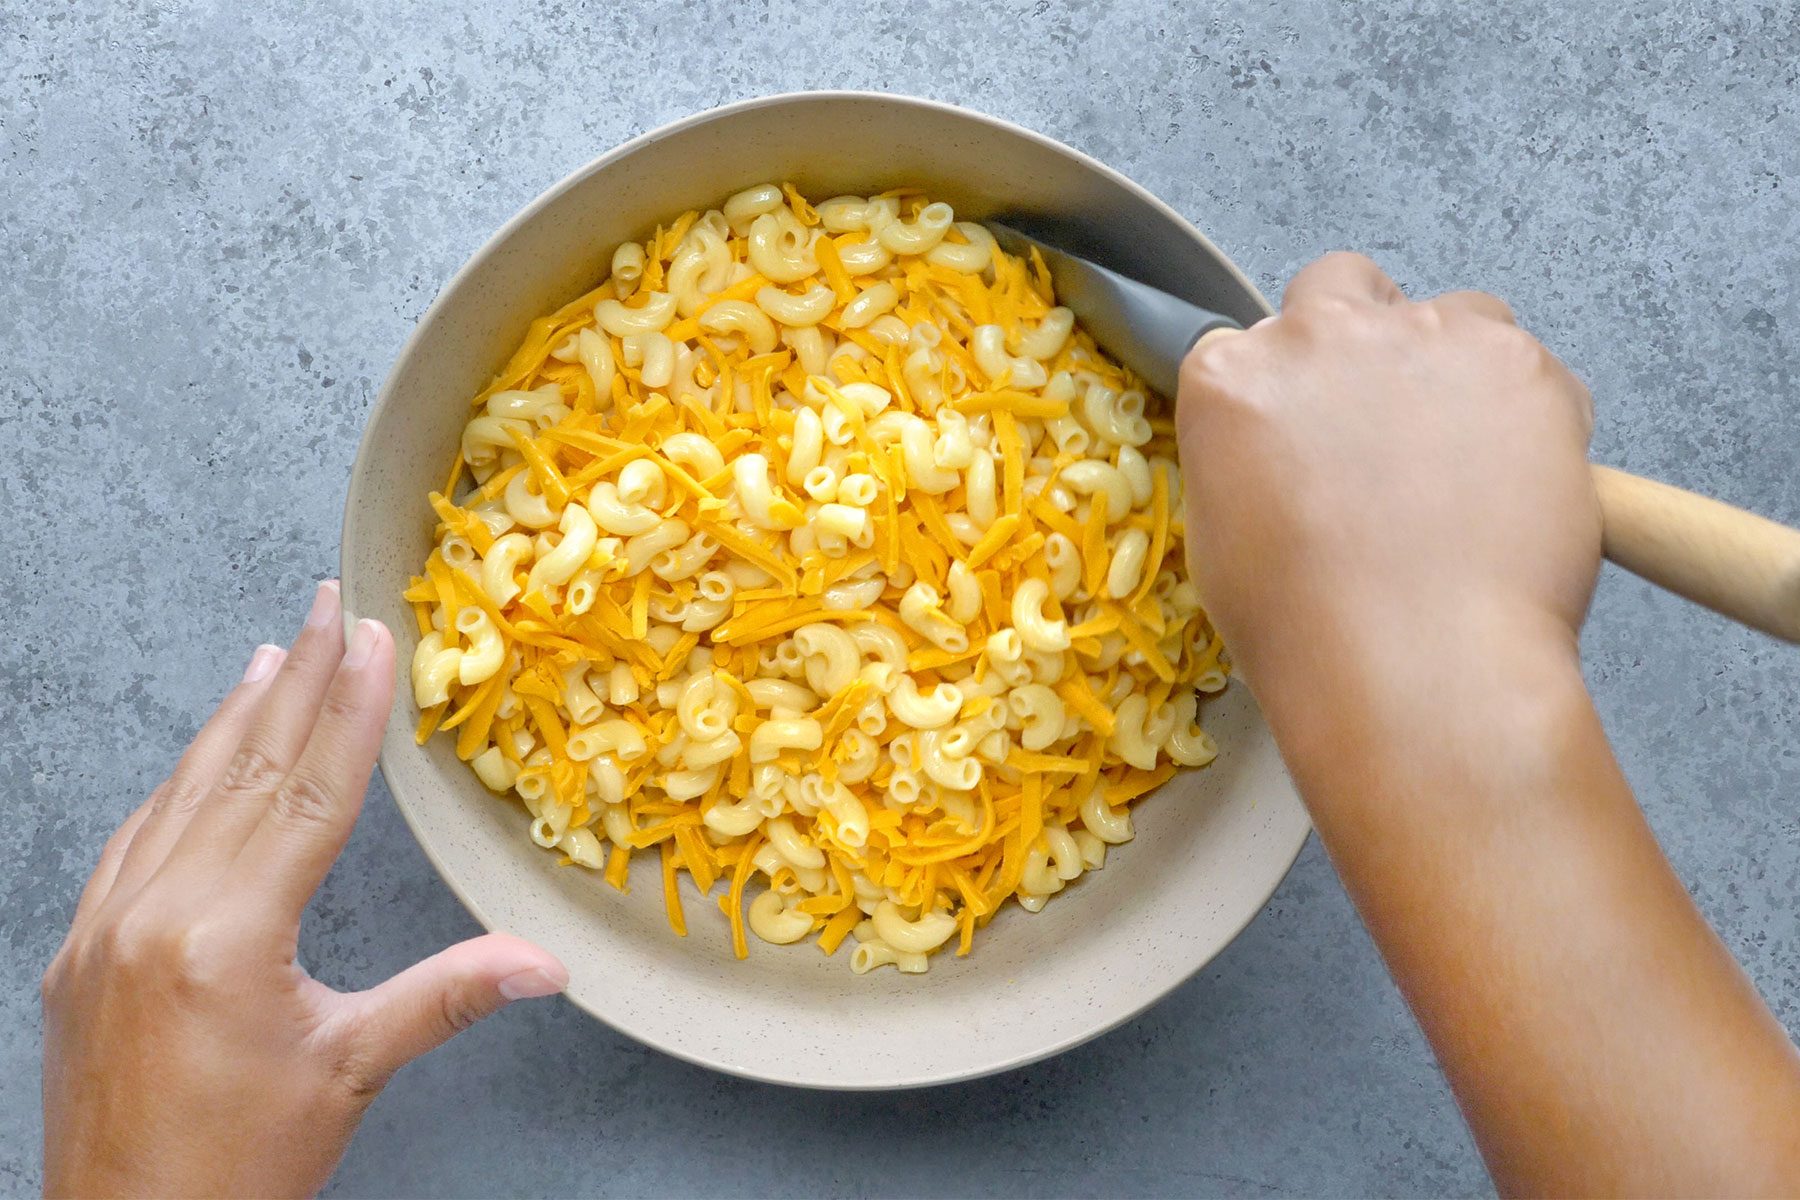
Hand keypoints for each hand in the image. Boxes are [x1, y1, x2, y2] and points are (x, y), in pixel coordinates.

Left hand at [41, 581, 567, 1198]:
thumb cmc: (236, 1169)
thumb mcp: (349, 1071)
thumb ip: (445, 996)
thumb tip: (547, 961)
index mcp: (225, 935)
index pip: (308, 794)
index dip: (350, 709)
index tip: (373, 638)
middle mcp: (154, 912)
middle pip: (246, 769)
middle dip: (297, 679)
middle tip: (328, 603)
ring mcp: (106, 926)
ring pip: (184, 791)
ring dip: (236, 716)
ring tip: (273, 649)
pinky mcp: (81, 950)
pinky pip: (138, 836)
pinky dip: (180, 780)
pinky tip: (202, 752)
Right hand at [1177, 252, 1600, 708]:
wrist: (1415, 667)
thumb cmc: (1306, 630)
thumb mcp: (1225, 539)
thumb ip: (1254, 458)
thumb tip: (1297, 453)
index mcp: (1230, 376)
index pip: (1254, 345)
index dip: (1293, 392)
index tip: (1315, 438)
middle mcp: (1319, 333)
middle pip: (1342, 286)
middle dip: (1364, 337)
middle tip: (1391, 426)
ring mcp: (1424, 338)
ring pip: (1453, 315)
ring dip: (1456, 367)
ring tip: (1468, 466)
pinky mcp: (1520, 364)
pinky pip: (1532, 368)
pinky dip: (1531, 416)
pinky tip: (1516, 491)